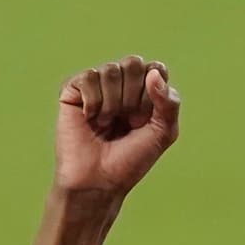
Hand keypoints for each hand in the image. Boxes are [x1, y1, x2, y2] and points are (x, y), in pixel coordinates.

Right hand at [55, 55, 181, 196]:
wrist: (98, 181)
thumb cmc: (130, 161)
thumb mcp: (162, 135)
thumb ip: (170, 103)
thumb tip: (154, 73)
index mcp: (145, 91)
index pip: (156, 69)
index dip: (153, 95)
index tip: (145, 122)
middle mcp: (122, 84)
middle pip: (134, 64)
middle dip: (133, 98)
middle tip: (125, 123)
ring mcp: (98, 85)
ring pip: (111, 70)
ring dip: (113, 105)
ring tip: (106, 125)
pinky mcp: (74, 88)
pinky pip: (90, 77)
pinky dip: (94, 103)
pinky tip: (90, 119)